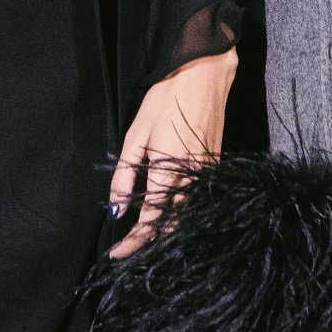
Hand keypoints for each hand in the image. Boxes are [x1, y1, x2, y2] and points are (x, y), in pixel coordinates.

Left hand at [107, 47, 235, 255]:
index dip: (134, 242)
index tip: (116, 255)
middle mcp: (194, 181)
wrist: (204, 76)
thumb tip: (116, 210)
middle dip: (150, 245)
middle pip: (173, 228)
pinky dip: (181, 218)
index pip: (152, 221)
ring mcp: (208, 178)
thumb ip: (125, 174)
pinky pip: (198, 205)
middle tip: (127, 252)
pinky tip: (167, 219)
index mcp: (171, 171)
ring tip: (142, 241)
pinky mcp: (215, 172)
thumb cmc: (166, 100)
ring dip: (166, 235)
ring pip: (187, 220)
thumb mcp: (137, 134)